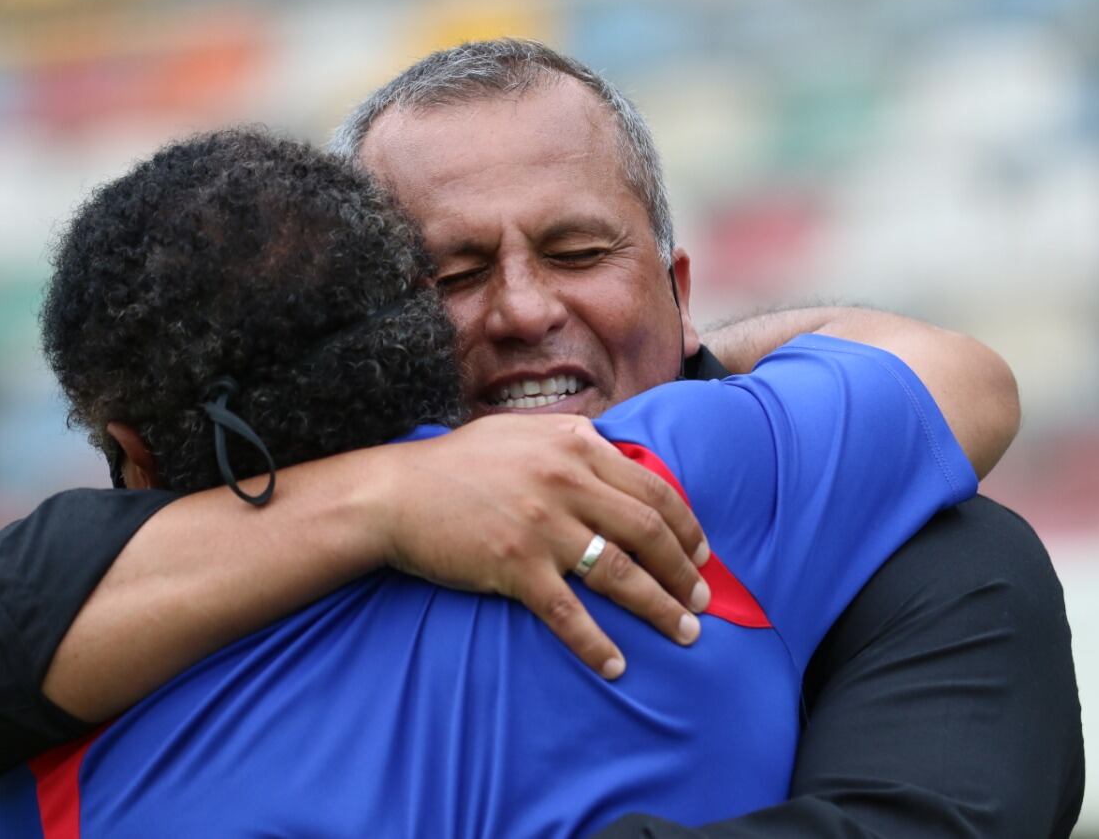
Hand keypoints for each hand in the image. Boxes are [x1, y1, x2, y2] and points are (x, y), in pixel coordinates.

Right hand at [377, 414, 710, 678]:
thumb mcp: (524, 432)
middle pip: (648, 531)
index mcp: (575, 444)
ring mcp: (542, 524)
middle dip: (685, 571)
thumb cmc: (459, 463)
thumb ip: (574, 441)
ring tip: (685, 633)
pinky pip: (568, 612)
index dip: (686, 526)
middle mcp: (566, 481)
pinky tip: (615, 665)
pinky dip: (596, 643)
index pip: (653, 487)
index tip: (700, 554)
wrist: (395, 493)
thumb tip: (617, 456)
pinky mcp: (515, 565)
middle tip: (702, 600)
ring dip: (660, 608)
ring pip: (621, 573)